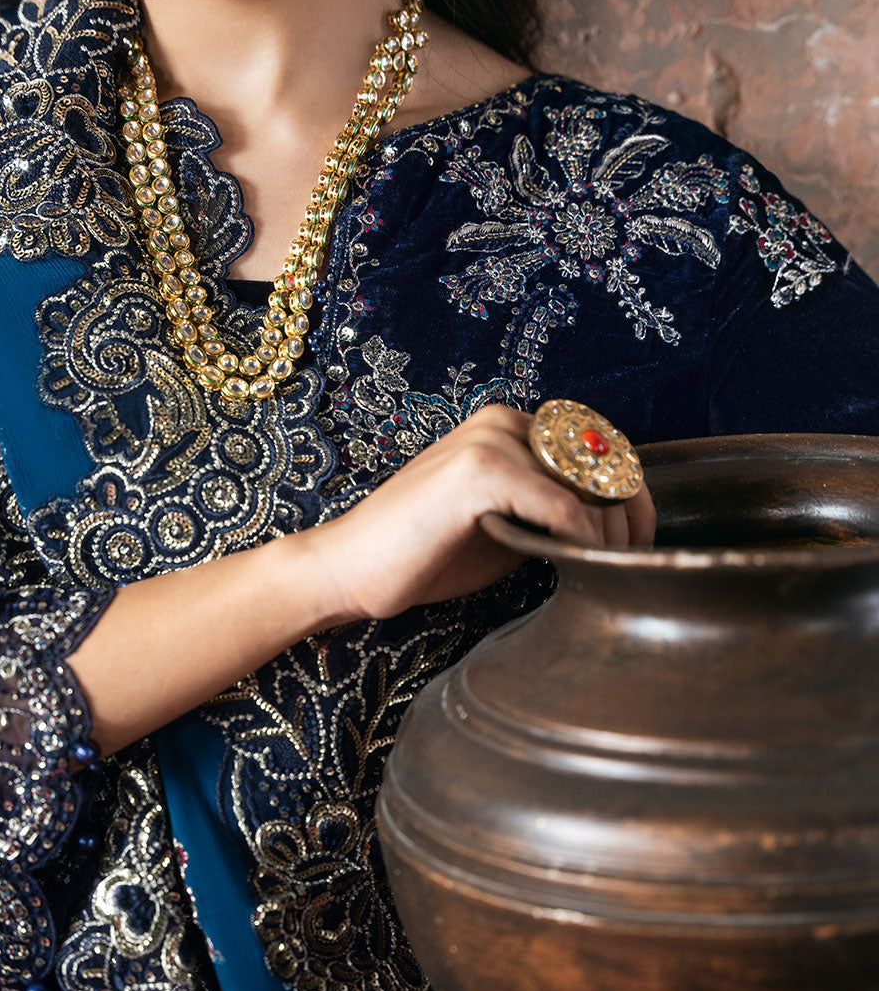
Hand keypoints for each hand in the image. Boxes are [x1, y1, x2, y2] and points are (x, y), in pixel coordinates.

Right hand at [311, 405, 656, 623]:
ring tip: (612, 569)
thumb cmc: (422, 555)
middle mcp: (502, 421)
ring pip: (588, 485)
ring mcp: (489, 441)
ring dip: (612, 533)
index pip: (598, 448)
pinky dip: (582, 540)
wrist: (350, 568)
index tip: (640, 543)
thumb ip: (550, 512)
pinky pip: (561, 508)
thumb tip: (613, 527)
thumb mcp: (504, 526)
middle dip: (631, 514)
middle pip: (604, 461)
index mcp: (507, 425)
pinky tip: (581, 564)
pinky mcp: (480, 472)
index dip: (632, 496)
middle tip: (637, 561)